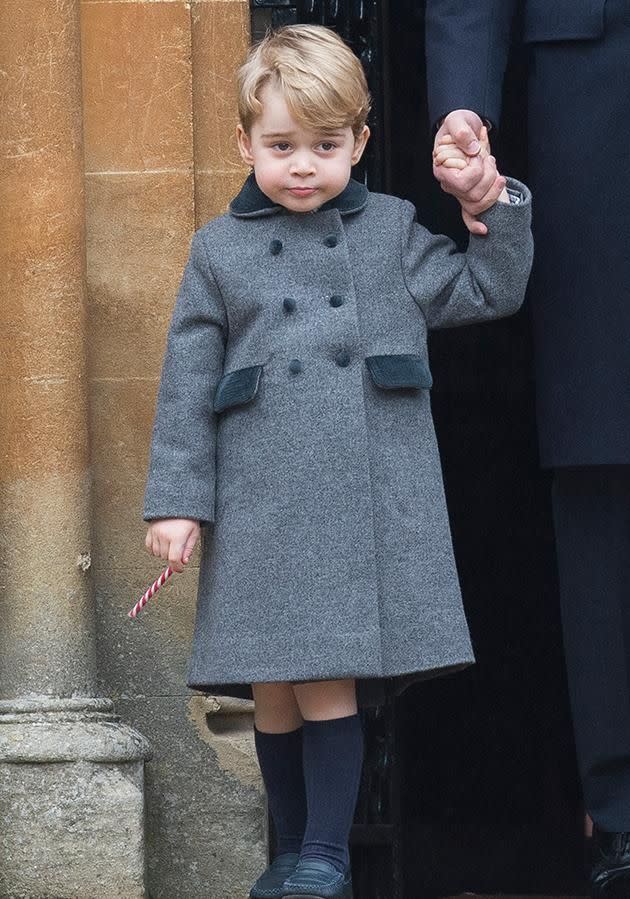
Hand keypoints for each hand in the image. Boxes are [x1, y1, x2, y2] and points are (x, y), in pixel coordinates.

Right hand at [145, 518, 199, 572]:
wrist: (177, 502)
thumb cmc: (189, 517)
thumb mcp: (194, 533)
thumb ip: (189, 549)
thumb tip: (183, 562)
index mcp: (177, 536)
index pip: (174, 559)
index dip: (177, 568)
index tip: (180, 569)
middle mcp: (164, 535)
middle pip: (165, 557)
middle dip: (172, 557)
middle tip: (179, 550)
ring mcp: (155, 533)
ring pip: (156, 553)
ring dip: (163, 553)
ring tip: (171, 544)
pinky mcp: (150, 530)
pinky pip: (149, 546)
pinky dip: (154, 549)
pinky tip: (162, 543)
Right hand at [433, 110, 505, 235]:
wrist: (462, 128)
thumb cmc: (457, 124)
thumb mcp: (457, 120)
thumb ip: (462, 132)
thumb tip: (473, 150)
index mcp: (442, 169)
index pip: (461, 183)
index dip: (476, 171)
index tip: (478, 154)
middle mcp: (449, 185)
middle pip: (473, 196)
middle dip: (489, 177)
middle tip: (490, 159)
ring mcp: (458, 192)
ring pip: (477, 205)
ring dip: (493, 189)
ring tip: (494, 168)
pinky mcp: (468, 194)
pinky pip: (468, 216)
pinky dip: (475, 224)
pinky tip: (484, 230)